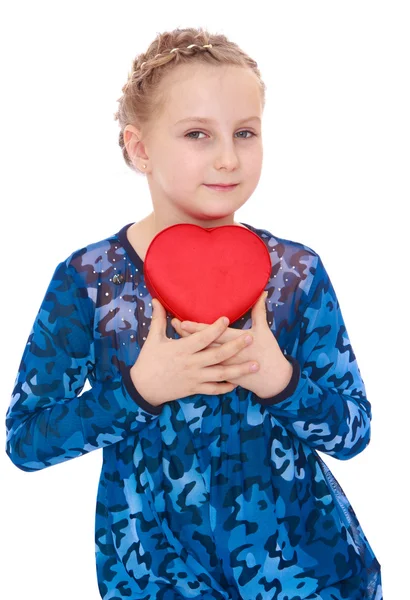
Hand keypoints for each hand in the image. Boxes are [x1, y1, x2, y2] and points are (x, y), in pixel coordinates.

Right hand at [129, 298, 261, 406]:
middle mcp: (191, 363)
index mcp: (181, 349)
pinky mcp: (194, 389)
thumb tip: (156, 299)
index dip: (215, 329)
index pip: (202, 338)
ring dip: (239, 370)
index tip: (226, 319)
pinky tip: (238, 382)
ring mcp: (194, 378)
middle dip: (235, 347)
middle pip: (217, 355)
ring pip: (220, 374)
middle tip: (251, 338)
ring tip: (256, 365)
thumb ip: (159, 319)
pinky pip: (214, 389)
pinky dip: (226, 386)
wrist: (143, 388)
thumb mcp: (153, 339)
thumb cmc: (148, 361)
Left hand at [171, 291, 292, 398]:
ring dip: (188, 349)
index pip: (212, 333)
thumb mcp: (264, 330)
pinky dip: (195, 365)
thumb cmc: (268, 352)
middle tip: (173, 325)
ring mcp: (223, 367)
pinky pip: (205, 371)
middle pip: (203, 344)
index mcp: (235, 341)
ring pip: (201, 358)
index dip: (197, 328)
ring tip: (173, 340)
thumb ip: (259, 311)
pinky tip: (184, 359)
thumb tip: (262, 292)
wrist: (272, 378)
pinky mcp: (223, 377)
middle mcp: (226, 354)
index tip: (183, 321)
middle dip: (187, 336)